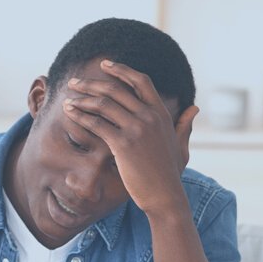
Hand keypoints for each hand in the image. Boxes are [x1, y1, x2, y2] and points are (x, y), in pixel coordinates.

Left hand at [62, 59, 197, 216]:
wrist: (165, 196)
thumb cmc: (171, 174)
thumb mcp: (181, 145)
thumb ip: (184, 125)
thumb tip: (194, 108)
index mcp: (161, 113)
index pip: (141, 81)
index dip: (122, 70)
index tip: (104, 64)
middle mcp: (149, 116)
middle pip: (116, 89)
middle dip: (91, 83)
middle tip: (74, 82)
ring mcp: (137, 129)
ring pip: (104, 104)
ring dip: (82, 99)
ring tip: (68, 99)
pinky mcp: (123, 144)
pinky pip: (97, 124)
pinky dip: (81, 116)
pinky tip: (70, 114)